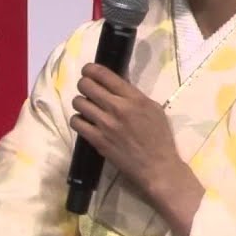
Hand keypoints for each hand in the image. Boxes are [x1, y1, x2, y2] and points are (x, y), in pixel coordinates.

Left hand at [70, 64, 184, 194]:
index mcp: (134, 98)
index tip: (88, 71)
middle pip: (86, 85)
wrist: (157, 166)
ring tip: (87, 107)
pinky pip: (76, 122)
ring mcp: (105, 124)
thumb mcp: (153, 109)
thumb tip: (115, 82)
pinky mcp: (97, 139)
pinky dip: (78, 120)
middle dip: (84, 84)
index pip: (104, 75)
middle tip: (87, 89)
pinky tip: (85, 122)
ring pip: (78, 102)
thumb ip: (133, 95)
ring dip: (81, 103)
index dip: (91, 69)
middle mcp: (118, 108)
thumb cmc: (159, 137)